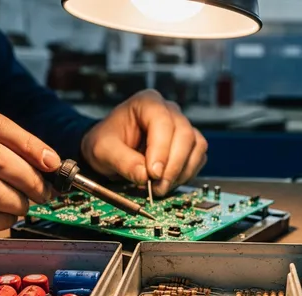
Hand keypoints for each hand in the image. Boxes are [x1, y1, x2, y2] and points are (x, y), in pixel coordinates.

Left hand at [81, 90, 207, 195]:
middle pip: (184, 134)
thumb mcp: (103, 150)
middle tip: (158, 186)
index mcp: (146, 103)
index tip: (153, 173)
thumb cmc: (106, 142)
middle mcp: (168, 111)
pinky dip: (187, 173)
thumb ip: (121, 161)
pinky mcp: (187, 144)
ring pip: (196, 146)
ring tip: (162, 187)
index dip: (161, 149)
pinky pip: (198, 157)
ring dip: (182, 171)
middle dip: (173, 165)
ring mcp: (180, 126)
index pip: (162, 121)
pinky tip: (169, 182)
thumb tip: (144, 176)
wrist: (110, 150)